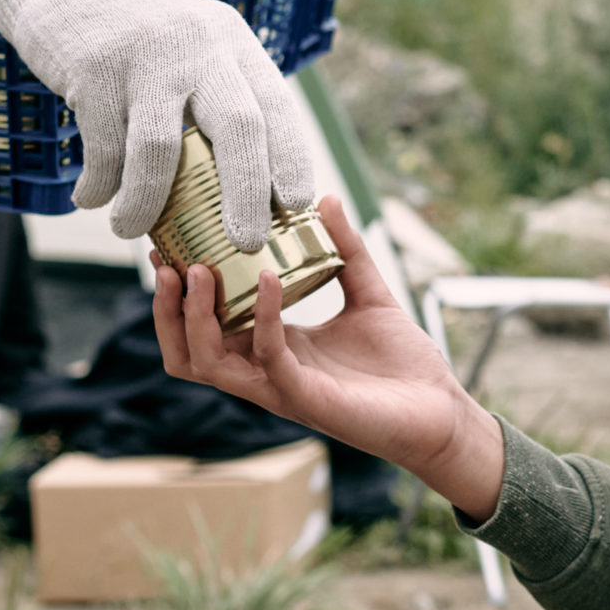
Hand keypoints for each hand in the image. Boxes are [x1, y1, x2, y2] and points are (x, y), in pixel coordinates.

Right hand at [0, 0, 313, 244]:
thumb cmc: (135, 25)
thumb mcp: (192, 38)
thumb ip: (216, 91)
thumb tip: (240, 183)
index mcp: (231, 42)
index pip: (277, 105)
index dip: (292, 159)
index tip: (299, 205)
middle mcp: (198, 46)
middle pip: (238, 128)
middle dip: (247, 193)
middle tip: (246, 241)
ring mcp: (145, 56)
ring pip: (159, 149)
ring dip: (146, 203)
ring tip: (130, 230)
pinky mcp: (93, 69)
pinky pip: (102, 146)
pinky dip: (98, 184)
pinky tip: (89, 198)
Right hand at [154, 196, 506, 518]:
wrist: (442, 409)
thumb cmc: (403, 365)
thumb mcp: (370, 294)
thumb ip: (346, 250)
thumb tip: (326, 200)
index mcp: (273, 348)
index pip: (205, 326)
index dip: (179, 292)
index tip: (170, 245)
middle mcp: (267, 371)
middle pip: (187, 351)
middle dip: (167, 309)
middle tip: (168, 261)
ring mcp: (282, 388)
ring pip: (208, 363)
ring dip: (194, 318)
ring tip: (198, 270)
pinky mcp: (307, 398)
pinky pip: (269, 357)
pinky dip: (263, 316)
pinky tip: (268, 279)